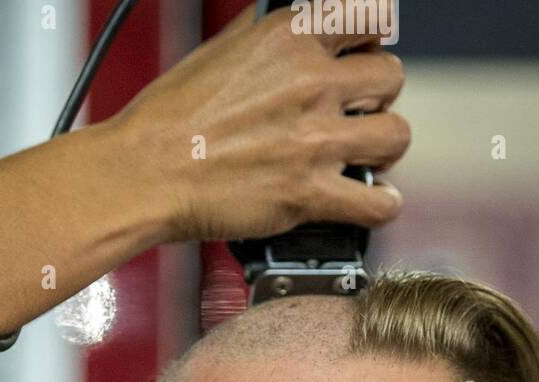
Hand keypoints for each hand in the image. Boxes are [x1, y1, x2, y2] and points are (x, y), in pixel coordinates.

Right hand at [106, 0, 408, 242]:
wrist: (143, 173)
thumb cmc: (165, 120)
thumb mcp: (215, 50)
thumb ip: (259, 37)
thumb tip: (278, 29)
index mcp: (289, 37)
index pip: (370, 17)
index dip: (370, 42)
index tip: (360, 59)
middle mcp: (310, 81)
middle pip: (390, 78)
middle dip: (376, 99)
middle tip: (354, 117)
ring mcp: (314, 139)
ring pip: (395, 136)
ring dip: (383, 149)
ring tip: (364, 160)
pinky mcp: (308, 193)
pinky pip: (378, 202)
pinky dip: (379, 205)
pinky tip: (370, 202)